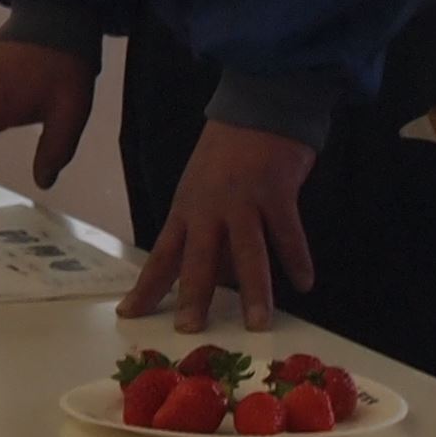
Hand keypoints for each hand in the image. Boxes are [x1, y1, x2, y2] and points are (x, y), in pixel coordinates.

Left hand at [123, 119, 317, 333]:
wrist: (257, 105)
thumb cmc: (227, 152)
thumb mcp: (201, 188)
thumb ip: (206, 231)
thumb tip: (216, 278)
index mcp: (186, 209)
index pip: (162, 256)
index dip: (146, 286)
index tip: (129, 314)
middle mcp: (209, 208)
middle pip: (199, 260)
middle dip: (194, 297)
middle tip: (190, 330)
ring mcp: (243, 200)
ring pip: (247, 253)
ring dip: (254, 291)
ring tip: (257, 324)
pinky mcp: (275, 192)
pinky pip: (288, 234)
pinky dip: (298, 260)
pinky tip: (305, 283)